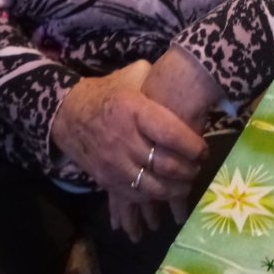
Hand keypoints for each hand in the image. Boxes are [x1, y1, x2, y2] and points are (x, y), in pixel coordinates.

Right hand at [108, 47, 223, 240]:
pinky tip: (166, 189)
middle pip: (165, 164)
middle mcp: (124, 138)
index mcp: (133, 109)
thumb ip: (156, 78)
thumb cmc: (107, 92)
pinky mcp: (107, 180)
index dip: (192, 146)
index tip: (203, 149)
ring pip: (154, 186)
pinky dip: (156, 197)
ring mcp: (114, 162)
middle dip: (189, 169)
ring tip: (187, 181)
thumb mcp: (131, 76)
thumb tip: (183, 77)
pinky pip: (137, 196)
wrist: (69, 114)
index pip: (170, 134)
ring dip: (176, 188)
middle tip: (198, 166)